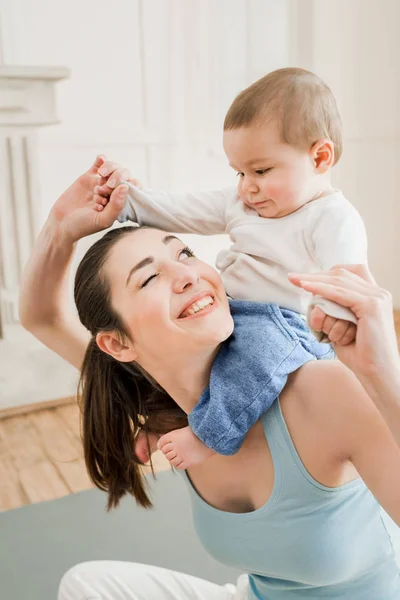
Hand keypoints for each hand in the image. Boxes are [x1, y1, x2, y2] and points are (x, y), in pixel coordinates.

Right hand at [49, 155, 128, 242]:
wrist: (61, 223)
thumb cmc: (83, 226)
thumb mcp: (102, 220)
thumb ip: (116, 206)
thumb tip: (126, 187)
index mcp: (120, 203)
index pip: (133, 187)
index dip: (129, 184)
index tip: (117, 190)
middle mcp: (112, 192)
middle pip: (123, 175)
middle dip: (116, 178)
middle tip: (102, 191)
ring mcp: (100, 184)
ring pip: (112, 168)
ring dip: (108, 171)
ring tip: (97, 187)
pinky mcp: (88, 178)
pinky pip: (98, 164)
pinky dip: (101, 159)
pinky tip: (101, 159)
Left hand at [157, 426, 214, 469]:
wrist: (210, 438)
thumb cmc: (199, 432)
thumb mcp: (185, 429)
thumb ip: (177, 435)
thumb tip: (170, 440)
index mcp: (174, 436)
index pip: (161, 442)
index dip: (161, 445)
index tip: (161, 447)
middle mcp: (176, 445)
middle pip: (165, 452)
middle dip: (167, 452)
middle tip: (172, 452)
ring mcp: (181, 454)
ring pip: (171, 460)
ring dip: (173, 459)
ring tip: (178, 456)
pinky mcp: (188, 461)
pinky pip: (178, 466)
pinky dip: (179, 464)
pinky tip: (182, 461)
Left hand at [289, 265, 399, 382]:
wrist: (378, 374)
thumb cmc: (360, 356)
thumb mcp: (344, 328)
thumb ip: (335, 312)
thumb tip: (315, 304)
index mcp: (376, 296)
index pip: (350, 273)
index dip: (326, 273)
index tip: (305, 278)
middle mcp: (379, 293)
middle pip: (342, 274)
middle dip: (315, 274)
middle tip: (293, 277)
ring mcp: (377, 298)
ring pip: (339, 282)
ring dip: (314, 280)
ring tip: (295, 280)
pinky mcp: (372, 306)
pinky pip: (340, 293)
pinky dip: (321, 289)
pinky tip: (306, 287)